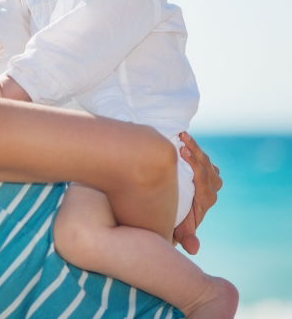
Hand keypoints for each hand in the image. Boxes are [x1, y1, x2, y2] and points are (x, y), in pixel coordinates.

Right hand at [172, 131, 221, 254]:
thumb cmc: (173, 219)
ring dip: (194, 146)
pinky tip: (182, 138)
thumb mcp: (178, 228)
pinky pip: (203, 156)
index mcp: (206, 199)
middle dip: (195, 151)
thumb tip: (194, 250)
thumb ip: (186, 237)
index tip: (181, 151)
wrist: (174, 213)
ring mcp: (211, 177)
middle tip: (181, 138)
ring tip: (181, 135)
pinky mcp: (206, 170)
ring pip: (205, 158)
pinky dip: (194, 147)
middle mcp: (212, 188)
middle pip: (207, 165)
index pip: (204, 178)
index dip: (195, 164)